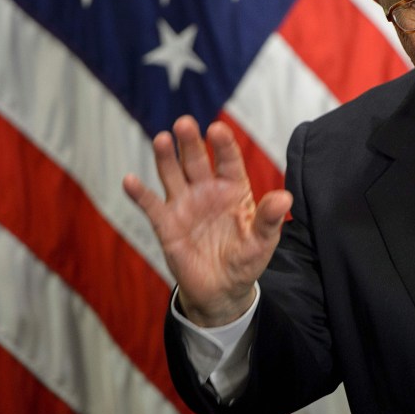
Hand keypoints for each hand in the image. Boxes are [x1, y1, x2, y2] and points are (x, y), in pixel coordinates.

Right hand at [122, 116, 290, 326]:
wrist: (222, 290)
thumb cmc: (246, 259)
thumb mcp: (262, 241)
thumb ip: (269, 219)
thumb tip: (285, 198)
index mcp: (234, 189)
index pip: (228, 161)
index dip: (223, 145)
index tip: (217, 129)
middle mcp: (207, 190)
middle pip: (197, 161)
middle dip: (190, 142)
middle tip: (184, 123)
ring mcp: (185, 205)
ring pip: (173, 175)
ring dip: (166, 158)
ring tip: (161, 139)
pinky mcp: (166, 225)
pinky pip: (152, 206)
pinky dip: (140, 194)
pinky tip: (130, 180)